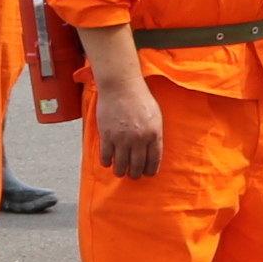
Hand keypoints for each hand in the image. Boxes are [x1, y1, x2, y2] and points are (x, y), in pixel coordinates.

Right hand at [84, 41, 162, 177]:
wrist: (121, 86)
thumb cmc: (140, 98)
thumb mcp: (155, 116)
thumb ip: (154, 134)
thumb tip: (152, 150)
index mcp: (154, 134)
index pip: (154, 160)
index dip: (150, 170)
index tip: (147, 174)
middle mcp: (139, 139)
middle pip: (137, 166)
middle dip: (135, 174)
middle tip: (132, 175)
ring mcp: (122, 139)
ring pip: (121, 165)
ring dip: (120, 171)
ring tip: (120, 171)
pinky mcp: (107, 136)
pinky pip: (106, 157)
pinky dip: (107, 162)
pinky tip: (108, 162)